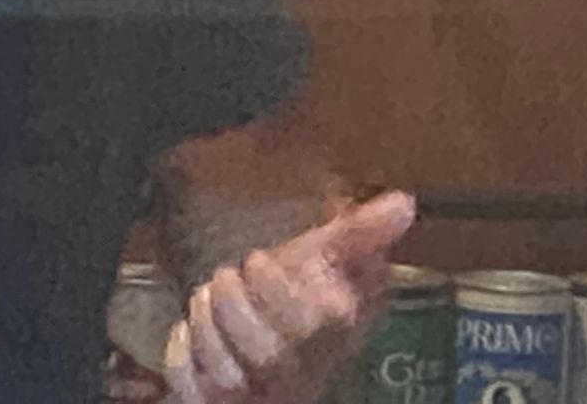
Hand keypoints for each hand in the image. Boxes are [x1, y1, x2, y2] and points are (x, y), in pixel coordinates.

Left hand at [162, 190, 415, 402]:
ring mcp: (259, 393)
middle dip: (237, 306)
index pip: (321, 323)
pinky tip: (186, 333)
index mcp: (331, 336)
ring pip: (229, 377)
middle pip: (270, 355)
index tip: (258, 260)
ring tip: (206, 298)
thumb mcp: (323, 259)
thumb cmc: (298, 297)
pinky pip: (191, 388)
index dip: (281, 290)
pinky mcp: (216, 402)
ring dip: (207, 327)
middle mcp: (300, 373)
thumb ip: (358, 234)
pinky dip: (181, 356)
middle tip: (225, 276)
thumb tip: (405, 202)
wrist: (267, 340)